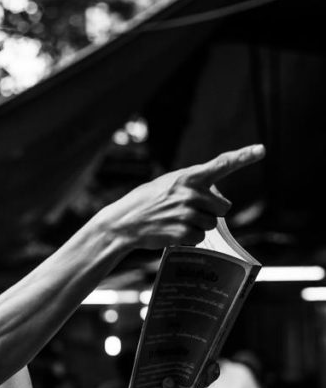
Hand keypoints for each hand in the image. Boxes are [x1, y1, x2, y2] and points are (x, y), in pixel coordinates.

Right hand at [101, 144, 264, 250]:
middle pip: (222, 206)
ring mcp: (187, 213)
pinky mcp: (183, 232)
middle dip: (211, 211)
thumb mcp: (170, 184)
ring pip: (211, 224)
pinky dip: (189, 238)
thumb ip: (195, 186)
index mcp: (188, 176)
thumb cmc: (148, 201)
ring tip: (176, 220)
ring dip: (198, 225)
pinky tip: (173, 232)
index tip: (261, 150)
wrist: (125, 222)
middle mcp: (190, 193)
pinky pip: (200, 237)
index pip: (221, 164)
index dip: (243, 156)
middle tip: (188, 210)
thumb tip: (220, 202)